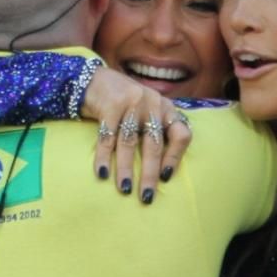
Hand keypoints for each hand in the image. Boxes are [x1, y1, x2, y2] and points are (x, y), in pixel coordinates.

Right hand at [82, 68, 191, 202]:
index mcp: (166, 108)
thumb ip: (158, 131)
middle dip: (150, 174)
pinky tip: (102, 173)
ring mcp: (132, 102)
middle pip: (154, 144)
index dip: (176, 157)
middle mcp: (152, 103)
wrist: (94, 80)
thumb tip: (164, 172)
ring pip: (129, 143)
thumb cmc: (125, 103)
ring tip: (124, 189)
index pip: (182, 134)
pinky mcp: (111, 104)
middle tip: (146, 197)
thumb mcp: (148, 112)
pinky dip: (104, 157)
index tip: (166, 177)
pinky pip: (107, 137)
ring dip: (126, 169)